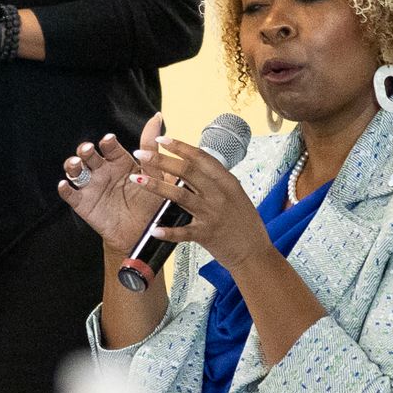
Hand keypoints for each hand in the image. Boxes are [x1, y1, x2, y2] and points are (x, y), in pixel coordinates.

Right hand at [58, 114, 168, 251]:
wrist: (144, 232)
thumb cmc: (151, 201)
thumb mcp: (154, 174)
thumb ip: (150, 148)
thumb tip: (156, 116)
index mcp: (120, 161)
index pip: (110, 147)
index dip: (107, 143)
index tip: (109, 141)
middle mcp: (103, 170)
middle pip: (89, 155)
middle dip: (85, 151)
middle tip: (87, 150)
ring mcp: (91, 186)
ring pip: (76, 171)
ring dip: (72, 165)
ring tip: (75, 164)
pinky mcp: (83, 204)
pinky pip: (70, 195)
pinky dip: (65, 189)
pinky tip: (64, 185)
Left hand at [136, 134, 276, 275]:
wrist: (255, 252)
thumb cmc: (244, 223)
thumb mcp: (235, 194)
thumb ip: (216, 181)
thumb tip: (194, 165)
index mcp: (227, 182)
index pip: (201, 158)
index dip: (181, 147)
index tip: (162, 139)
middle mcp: (219, 195)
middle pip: (187, 171)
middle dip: (161, 160)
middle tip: (141, 154)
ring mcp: (212, 214)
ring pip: (180, 195)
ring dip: (156, 186)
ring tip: (137, 179)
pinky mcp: (207, 235)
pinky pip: (183, 232)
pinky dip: (168, 231)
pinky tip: (154, 229)